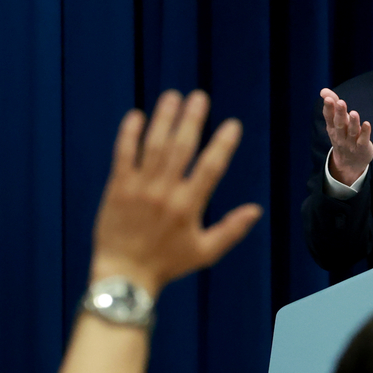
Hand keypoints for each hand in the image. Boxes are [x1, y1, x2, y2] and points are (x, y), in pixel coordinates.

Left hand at [90, 89, 262, 297]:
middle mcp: (165, 192)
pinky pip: (123, 154)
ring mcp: (139, 188)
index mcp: (189, 207)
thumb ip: (231, 229)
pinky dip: (129, 134)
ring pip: (154, 145)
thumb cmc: (167, 265)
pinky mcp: (117, 188)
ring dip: (164, 119)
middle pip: (181, 148)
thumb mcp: (206, 252)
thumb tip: (255, 210)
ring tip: (172, 96)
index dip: (222, 144)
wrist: (124, 275)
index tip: (232, 125)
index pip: (210, 168)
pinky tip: (137, 116)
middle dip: (191, 120)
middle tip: (199, 97)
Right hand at [322, 88, 372, 184]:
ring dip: (353, 122)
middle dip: (340, 113)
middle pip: (340, 124)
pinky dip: (365, 132)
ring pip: (352, 132)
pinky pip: (363, 140)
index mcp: (333, 128)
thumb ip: (333, 106)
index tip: (328, 98)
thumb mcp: (336, 122)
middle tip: (340, 102)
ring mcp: (351, 143)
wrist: (349, 163)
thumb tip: (324, 90)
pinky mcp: (362, 148)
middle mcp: (340, 135)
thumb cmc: (343, 136)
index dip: (329, 108)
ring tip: (354, 113)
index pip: (329, 117)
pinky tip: (367, 124)